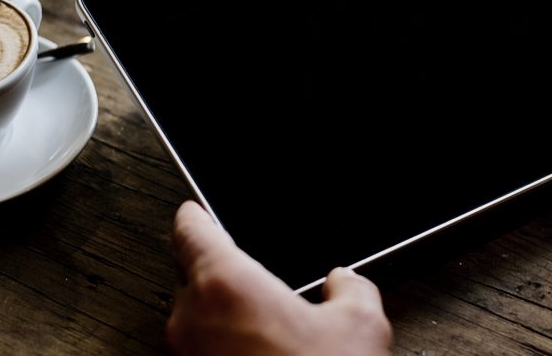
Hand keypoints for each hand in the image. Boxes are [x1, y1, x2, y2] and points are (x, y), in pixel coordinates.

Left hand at [167, 201, 392, 355]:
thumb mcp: (361, 325)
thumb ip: (352, 287)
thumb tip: (345, 282)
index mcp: (224, 283)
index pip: (190, 228)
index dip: (195, 214)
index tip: (196, 210)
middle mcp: (191, 319)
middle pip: (192, 275)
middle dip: (223, 276)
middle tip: (259, 284)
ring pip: (196, 320)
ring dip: (224, 319)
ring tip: (271, 333)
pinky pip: (202, 353)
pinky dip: (225, 350)